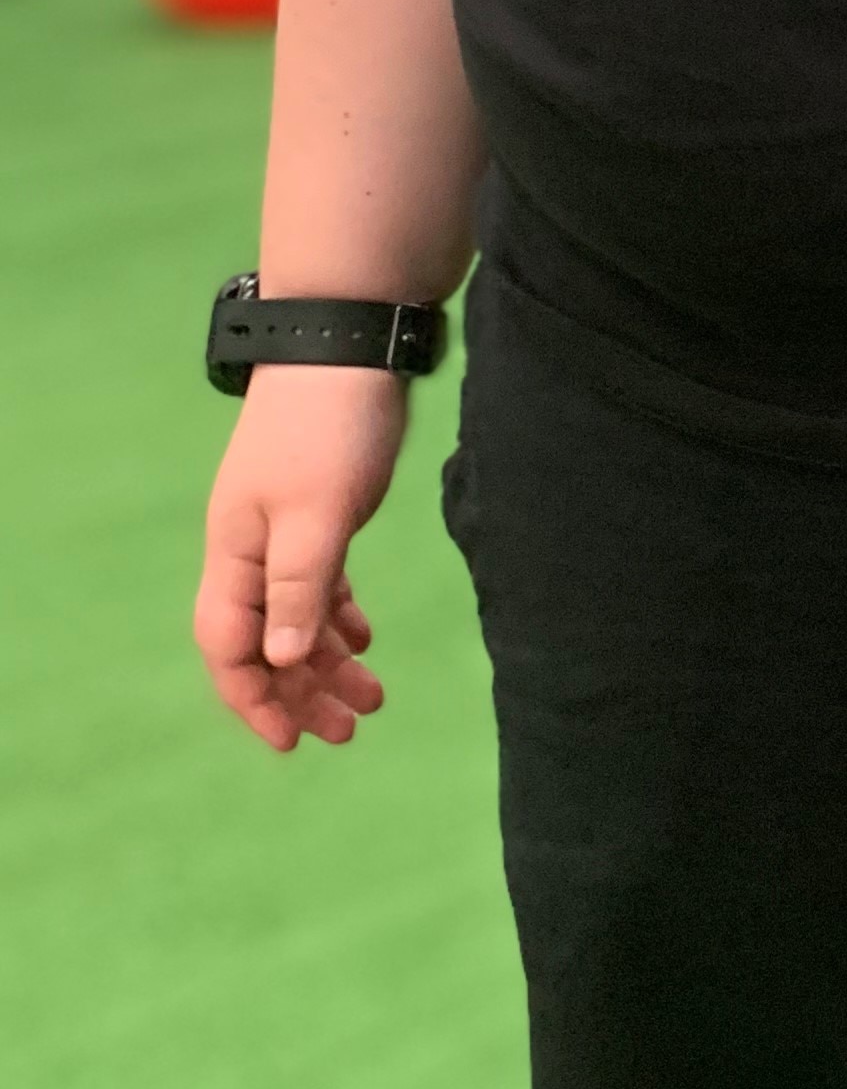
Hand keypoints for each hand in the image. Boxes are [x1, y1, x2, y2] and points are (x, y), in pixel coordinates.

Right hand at [195, 367, 411, 751]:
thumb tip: (278, 659)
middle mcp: (250, 550)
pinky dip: (336, 615)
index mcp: (235, 555)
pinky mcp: (318, 511)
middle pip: (265, 642)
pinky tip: (363, 637)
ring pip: (295, 616)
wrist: (347, 345)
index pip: (231, 647)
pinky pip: (318, 583)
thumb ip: (297, 586)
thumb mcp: (316, 513)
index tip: (292, 743)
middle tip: (351, 730)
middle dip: (301, 691)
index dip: (256, 699)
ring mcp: (282, 530)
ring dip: (327, 659)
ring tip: (374, 698)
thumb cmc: (329, 426)